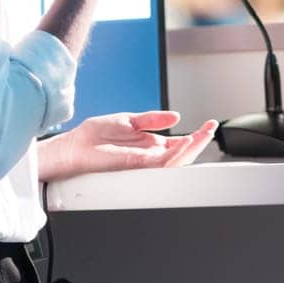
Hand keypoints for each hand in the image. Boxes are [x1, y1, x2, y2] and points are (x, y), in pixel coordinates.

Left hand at [38, 111, 217, 182]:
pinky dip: (176, 155)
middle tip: (211, 128)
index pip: (177, 144)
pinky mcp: (135, 166)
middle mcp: (147, 156)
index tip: (208, 124)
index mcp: (147, 145)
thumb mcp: (128, 120)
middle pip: (181, 154)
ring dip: (192, 148)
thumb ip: (152, 119)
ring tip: (203, 134)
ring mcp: (143, 163)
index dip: (195, 136)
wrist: (72, 147)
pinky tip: (186, 143)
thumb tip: (175, 117)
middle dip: (199, 142)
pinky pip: (161, 164)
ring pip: (175, 161)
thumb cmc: (92, 136)